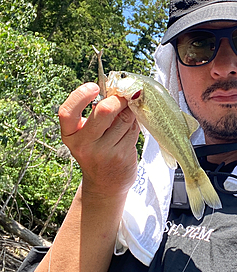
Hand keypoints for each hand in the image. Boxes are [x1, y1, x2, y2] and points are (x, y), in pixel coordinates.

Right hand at [58, 82, 139, 198]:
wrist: (104, 184)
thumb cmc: (96, 151)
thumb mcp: (88, 134)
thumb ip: (97, 113)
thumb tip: (119, 90)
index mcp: (70, 135)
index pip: (67, 112)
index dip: (80, 96)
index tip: (94, 87)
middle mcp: (83, 145)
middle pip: (104, 111)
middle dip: (118, 100)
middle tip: (123, 97)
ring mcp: (103, 152)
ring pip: (124, 119)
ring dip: (129, 112)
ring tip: (126, 116)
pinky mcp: (121, 156)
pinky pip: (133, 130)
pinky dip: (134, 124)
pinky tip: (130, 129)